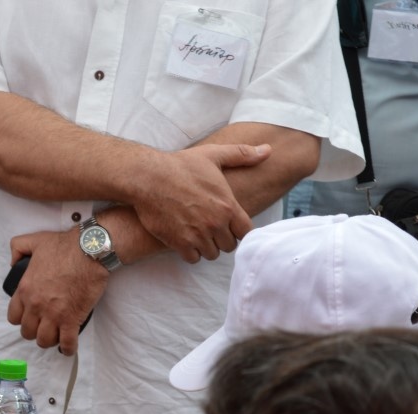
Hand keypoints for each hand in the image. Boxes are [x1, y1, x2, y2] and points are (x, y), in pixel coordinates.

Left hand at [6, 229, 108, 354]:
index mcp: (25, 290)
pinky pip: (66, 343)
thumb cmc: (64, 246)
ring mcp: (53, 314)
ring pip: (44, 341)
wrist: (89, 251)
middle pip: (28, 332)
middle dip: (35, 331)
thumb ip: (17, 249)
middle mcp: (36, 305)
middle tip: (44, 326)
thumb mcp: (34, 241)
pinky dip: (67, 348)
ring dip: (49, 340)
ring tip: (56, 335)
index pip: (14, 317)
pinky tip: (68, 347)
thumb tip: (13, 262)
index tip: (29, 316)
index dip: (21, 319)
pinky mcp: (72, 319)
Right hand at [133, 143, 269, 261]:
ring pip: (212, 254)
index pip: (246, 232)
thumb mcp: (213, 155)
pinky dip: (190, 252)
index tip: (229, 224)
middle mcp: (215, 223)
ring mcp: (197, 235)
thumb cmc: (180, 165)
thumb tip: (269, 150)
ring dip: (206, 246)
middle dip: (222, 238)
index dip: (238, 230)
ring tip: (198, 234)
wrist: (148, 177)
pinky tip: (185, 240)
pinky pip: (193, 258)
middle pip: (229, 245)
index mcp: (227, 205)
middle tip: (211, 229)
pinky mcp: (179, 243)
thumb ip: (243, 155)